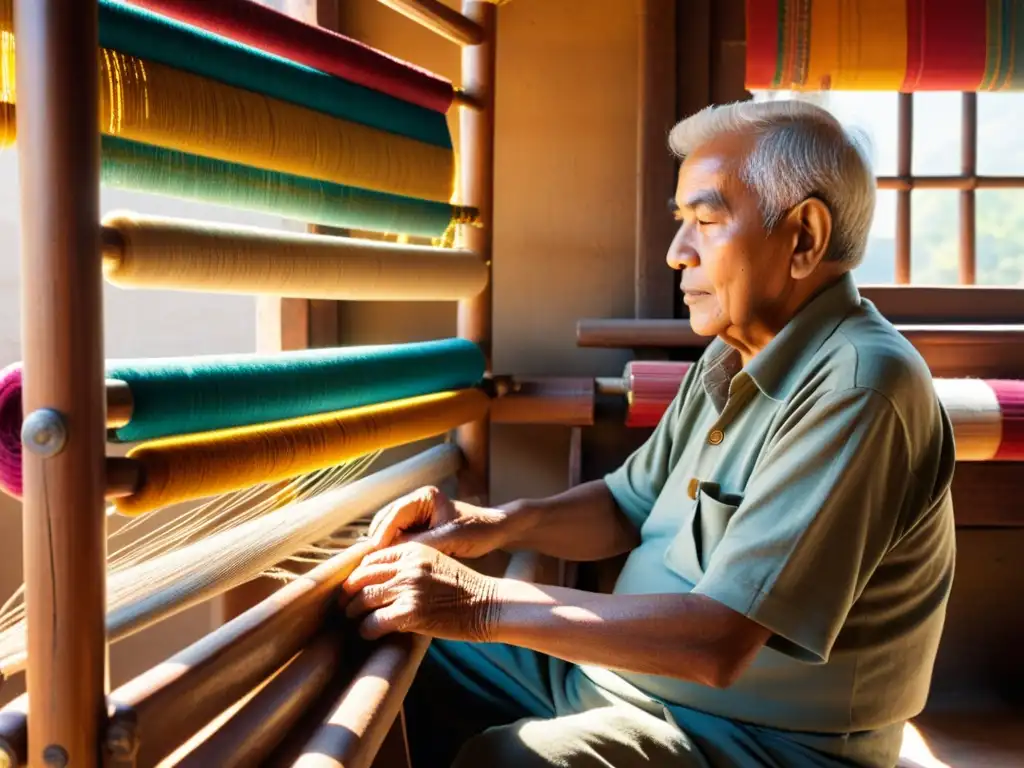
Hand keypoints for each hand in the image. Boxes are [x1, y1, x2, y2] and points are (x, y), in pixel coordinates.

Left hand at [341, 542, 500, 641]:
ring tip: (354, 619)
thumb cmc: (466, 588)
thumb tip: (383, 580)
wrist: (489, 604)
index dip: (358, 574)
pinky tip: (368, 633)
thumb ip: (411, 567)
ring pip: (365, 598)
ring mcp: (409, 588)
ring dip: (355, 611)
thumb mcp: (437, 564)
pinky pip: (375, 621)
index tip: (353, 586)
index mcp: (414, 550)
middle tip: (345, 605)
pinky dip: (367, 629)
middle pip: (363, 576)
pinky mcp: (411, 612)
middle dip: (350, 592)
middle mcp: (408, 566)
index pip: (373, 559)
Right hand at [367, 485, 514, 559]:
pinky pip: (399, 540)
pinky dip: (393, 552)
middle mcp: (416, 503)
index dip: (382, 535)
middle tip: (370, 565)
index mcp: (423, 497)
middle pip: (385, 522)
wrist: (495, 532)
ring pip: (389, 532)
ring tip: (376, 569)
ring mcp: (416, 516)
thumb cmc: (477, 529)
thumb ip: (421, 544)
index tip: (374, 555)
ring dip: (383, 549)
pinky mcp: (419, 529)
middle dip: (377, 542)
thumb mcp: (449, 538)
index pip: (393, 515)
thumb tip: (391, 555)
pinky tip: (390, 568)